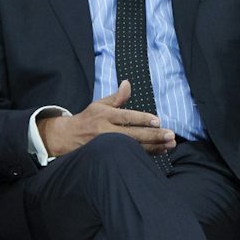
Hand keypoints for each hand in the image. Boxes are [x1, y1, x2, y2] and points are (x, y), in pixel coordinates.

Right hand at [37, 82, 176, 159]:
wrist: (68, 138)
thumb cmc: (88, 119)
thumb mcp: (99, 104)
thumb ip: (117, 97)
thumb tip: (128, 83)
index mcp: (105, 116)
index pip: (126, 117)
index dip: (142, 119)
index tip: (158, 121)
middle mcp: (106, 131)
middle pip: (133, 135)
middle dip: (153, 136)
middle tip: (171, 135)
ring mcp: (107, 146)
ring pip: (134, 148)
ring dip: (154, 147)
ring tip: (170, 145)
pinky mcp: (109, 156)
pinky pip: (131, 156)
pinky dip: (147, 154)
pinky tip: (160, 151)